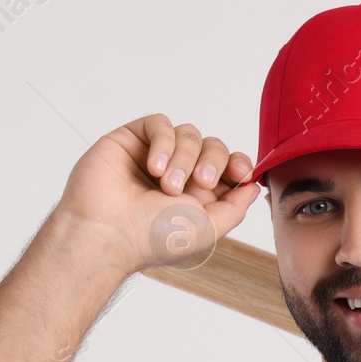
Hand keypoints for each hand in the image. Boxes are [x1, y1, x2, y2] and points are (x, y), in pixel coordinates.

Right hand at [53, 112, 260, 270]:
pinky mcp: (131, 139)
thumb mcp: (208, 229)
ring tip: (166, 185)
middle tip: (199, 183)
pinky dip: (164, 142)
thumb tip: (252, 187)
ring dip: (184, 157)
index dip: (239, 163)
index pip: (229, 166)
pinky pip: (160, 123)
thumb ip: (235, 208)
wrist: (108, 233)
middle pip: (213, 146)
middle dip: (213, 161)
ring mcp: (155, 155)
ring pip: (189, 134)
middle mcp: (178, 173)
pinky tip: (153, 167)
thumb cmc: (151, 238)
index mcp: (197, 195)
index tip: (242, 172)